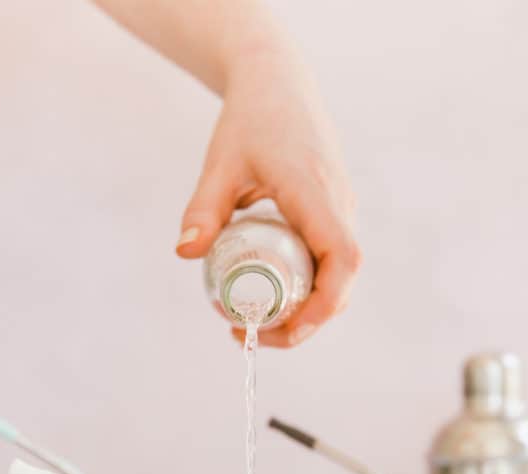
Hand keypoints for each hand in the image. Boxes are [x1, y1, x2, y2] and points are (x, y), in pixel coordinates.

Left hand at [176, 49, 360, 347]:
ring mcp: (340, 209)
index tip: (290, 329)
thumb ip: (203, 210)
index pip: (341, 258)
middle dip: (307, 321)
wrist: (277, 83)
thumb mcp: (219, 165)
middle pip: (343, 280)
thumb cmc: (249, 120)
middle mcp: (337, 203)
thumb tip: (185, 253)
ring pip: (339, 275)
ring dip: (308, 309)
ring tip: (258, 324)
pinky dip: (308, 287)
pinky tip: (271, 294)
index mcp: (314, 191)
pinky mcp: (334, 212)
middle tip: (256, 336)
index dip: (326, 302)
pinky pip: (330, 260)